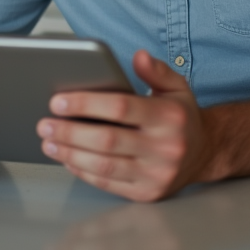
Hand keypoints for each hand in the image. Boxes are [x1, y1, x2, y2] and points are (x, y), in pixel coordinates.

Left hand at [36, 50, 212, 200]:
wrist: (205, 153)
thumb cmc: (181, 117)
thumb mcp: (176, 87)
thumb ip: (156, 70)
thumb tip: (138, 56)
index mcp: (169, 117)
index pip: (121, 108)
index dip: (85, 104)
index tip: (57, 101)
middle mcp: (165, 148)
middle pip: (107, 140)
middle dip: (69, 132)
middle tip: (44, 124)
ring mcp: (156, 174)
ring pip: (104, 165)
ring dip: (70, 154)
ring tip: (48, 143)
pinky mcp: (147, 193)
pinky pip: (109, 184)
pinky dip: (83, 172)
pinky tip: (67, 159)